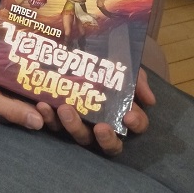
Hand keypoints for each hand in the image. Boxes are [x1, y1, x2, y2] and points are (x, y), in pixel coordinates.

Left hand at [36, 68, 154, 155]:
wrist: (73, 48)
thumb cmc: (104, 63)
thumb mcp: (122, 66)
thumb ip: (136, 79)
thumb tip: (150, 100)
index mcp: (121, 113)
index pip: (136, 125)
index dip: (136, 123)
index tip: (128, 116)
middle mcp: (103, 124)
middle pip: (110, 144)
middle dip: (106, 138)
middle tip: (101, 126)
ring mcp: (80, 124)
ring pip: (81, 137)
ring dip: (73, 126)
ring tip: (65, 109)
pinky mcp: (58, 119)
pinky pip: (54, 125)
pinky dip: (48, 117)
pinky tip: (43, 105)